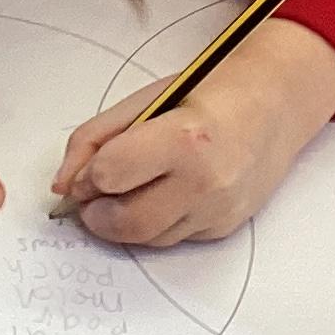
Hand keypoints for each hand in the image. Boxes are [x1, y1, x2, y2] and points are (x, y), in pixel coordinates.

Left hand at [49, 18, 334, 248]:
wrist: (271, 107)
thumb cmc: (205, 95)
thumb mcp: (143, 100)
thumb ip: (93, 139)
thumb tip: (62, 185)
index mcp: (182, 138)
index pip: (110, 174)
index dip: (86, 177)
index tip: (83, 174)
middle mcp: (205, 181)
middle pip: (127, 222)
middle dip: (96, 215)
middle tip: (90, 199)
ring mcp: (218, 210)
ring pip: (147, 238)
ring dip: (122, 224)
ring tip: (122, 195)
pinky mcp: (225, 228)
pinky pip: (173, 239)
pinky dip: (154, 224)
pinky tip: (158, 196)